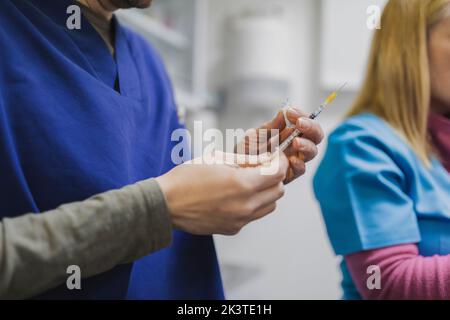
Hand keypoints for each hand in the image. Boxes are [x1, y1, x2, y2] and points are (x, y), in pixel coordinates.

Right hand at [156, 152, 288, 235]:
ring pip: (270, 206)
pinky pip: (253, 216)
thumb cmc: (187, 177)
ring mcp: (240, 220)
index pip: (278, 173)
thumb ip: (245, 160)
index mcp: (242, 184)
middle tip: (263, 167)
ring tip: (251, 182)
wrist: (165, 204)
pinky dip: (253, 204)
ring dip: (267, 192)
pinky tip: (236, 196)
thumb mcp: (217, 159)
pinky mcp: (232, 229)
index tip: (276, 156)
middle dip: (275, 176)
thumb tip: (264, 159)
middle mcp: (245, 206)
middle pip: (279, 191)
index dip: (280, 162)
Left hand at [236, 108, 323, 183]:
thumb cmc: (247, 151)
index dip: (303, 115)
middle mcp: (296, 146)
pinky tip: (291, 160)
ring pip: (311, 151)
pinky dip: (298, 164)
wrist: (235, 169)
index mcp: (290, 134)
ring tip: (296, 141)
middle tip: (300, 123)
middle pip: (315, 136)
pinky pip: (300, 170)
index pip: (305, 123)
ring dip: (306, 144)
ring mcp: (294, 160)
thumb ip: (270, 126)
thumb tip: (283, 112)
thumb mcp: (256, 135)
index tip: (291, 112)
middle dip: (311, 127)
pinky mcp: (289, 175)